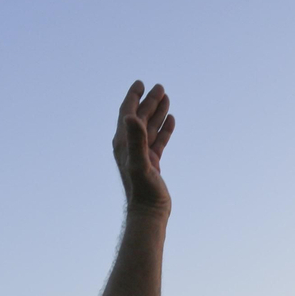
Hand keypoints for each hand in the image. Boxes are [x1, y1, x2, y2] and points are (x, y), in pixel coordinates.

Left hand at [112, 81, 174, 213]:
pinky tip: (171, 120)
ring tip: (166, 97)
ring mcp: (141, 154)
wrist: (149, 212)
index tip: (140, 83)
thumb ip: (135, 139)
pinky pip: (158, 140)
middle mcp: (130, 146)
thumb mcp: (139, 162)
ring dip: (157, 112)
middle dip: (149, 101)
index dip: (133, 97)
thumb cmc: (142, 191)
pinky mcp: (152, 162)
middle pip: (139, 117)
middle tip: (160, 87)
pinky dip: (164, 129)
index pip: (126, 113)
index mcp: (124, 142)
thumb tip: (130, 116)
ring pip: (150, 127)